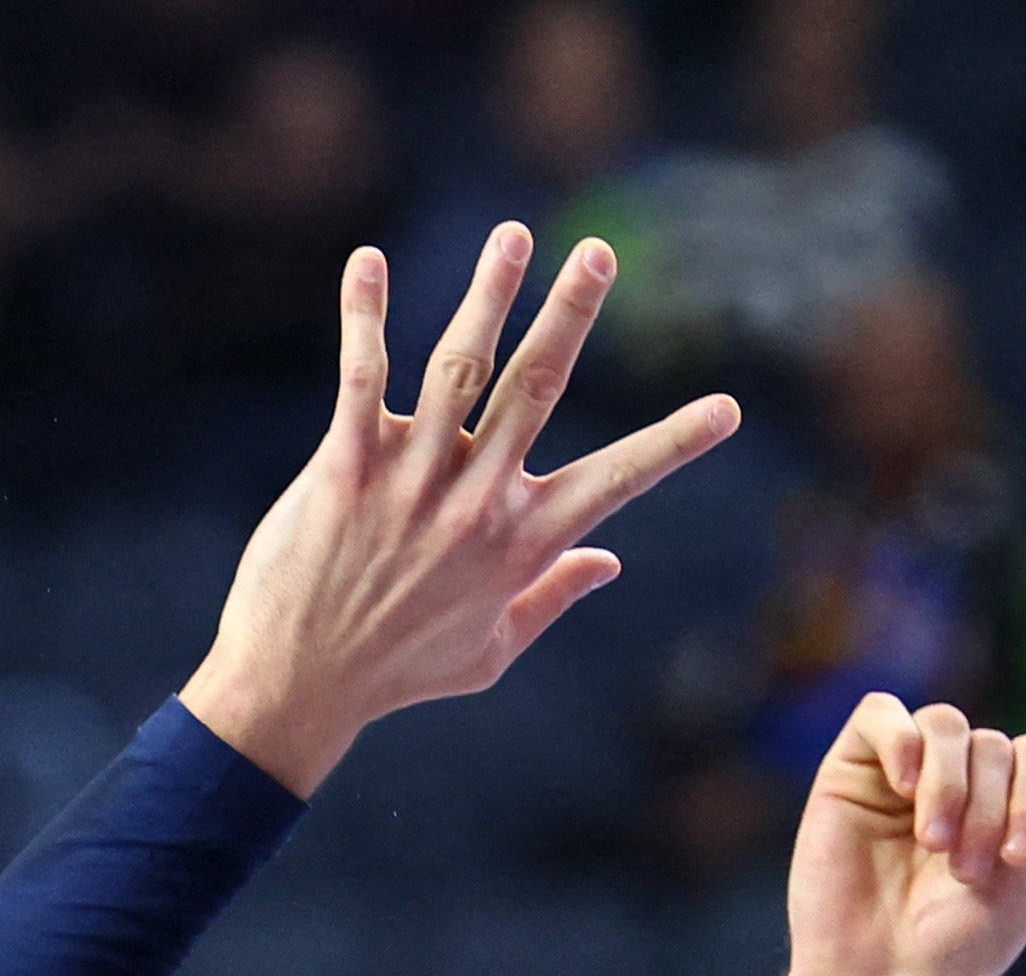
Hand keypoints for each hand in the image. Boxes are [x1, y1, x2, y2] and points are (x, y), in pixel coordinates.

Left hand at [178, 226, 738, 798]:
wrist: (297, 687)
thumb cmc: (397, 673)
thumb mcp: (489, 654)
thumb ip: (551, 598)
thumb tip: (610, 564)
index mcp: (520, 545)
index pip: (615, 483)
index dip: (674, 445)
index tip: (728, 409)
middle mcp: (474, 503)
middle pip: (536, 390)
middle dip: (571, 316)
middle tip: (600, 255)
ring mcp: (409, 482)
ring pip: (458, 369)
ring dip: (488, 296)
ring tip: (514, 236)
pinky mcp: (345, 469)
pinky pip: (360, 379)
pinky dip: (364, 317)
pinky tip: (367, 260)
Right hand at [788, 696, 1025, 975]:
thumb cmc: (960, 942)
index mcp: (1002, 799)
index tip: (1020, 857)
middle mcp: (956, 777)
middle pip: (994, 743)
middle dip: (992, 807)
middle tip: (969, 870)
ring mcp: (903, 771)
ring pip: (945, 725)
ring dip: (951, 785)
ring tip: (935, 843)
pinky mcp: (851, 770)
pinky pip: (880, 714)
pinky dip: (901, 741)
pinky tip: (906, 787)